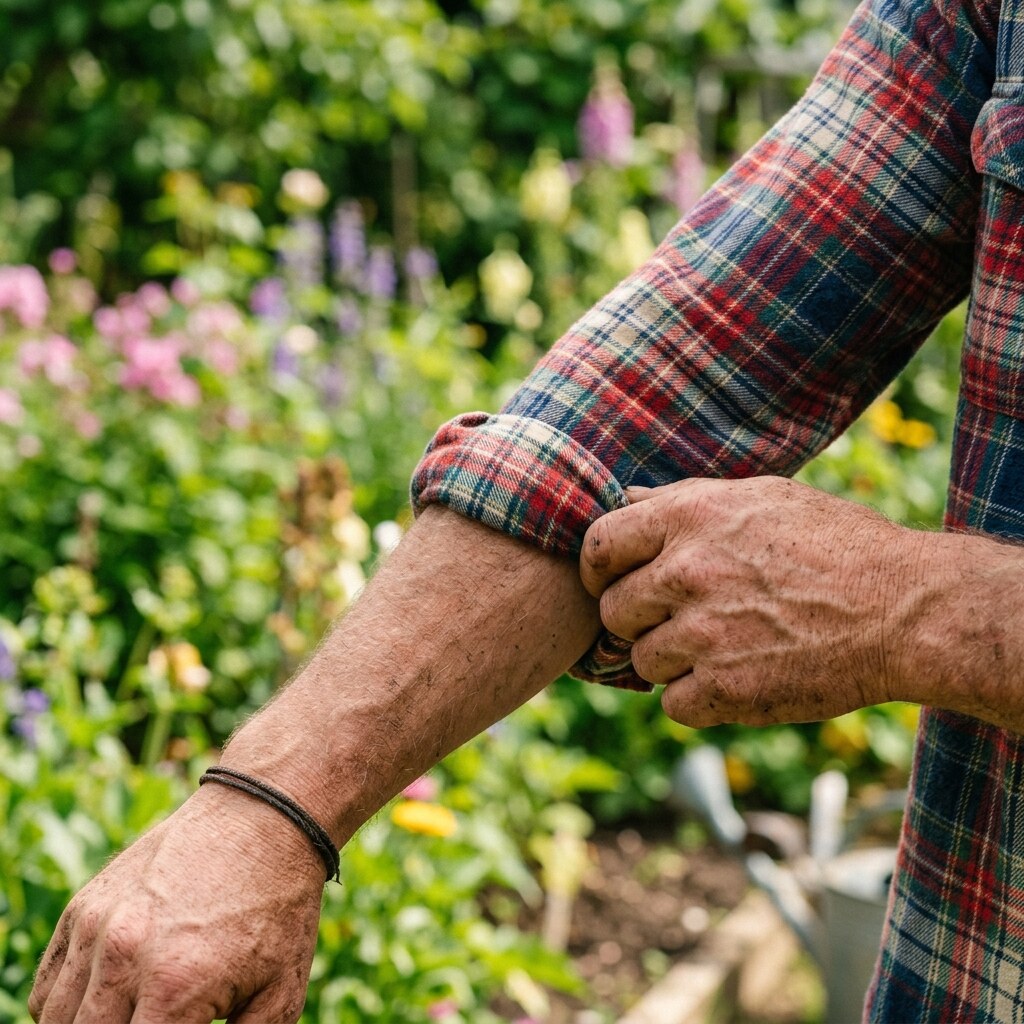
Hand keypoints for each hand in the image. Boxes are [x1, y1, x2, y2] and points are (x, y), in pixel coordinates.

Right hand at [28, 784, 323, 1023]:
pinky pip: (48, 988)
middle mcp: (124, 957)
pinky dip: (65, 1009)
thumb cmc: (279, 907)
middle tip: (159, 1022)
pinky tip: (105, 1006)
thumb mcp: (281, 993)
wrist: (264, 818)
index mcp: (174, 987)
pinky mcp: (84, 907)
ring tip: (134, 1016)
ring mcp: (97, 928)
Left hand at [580, 476, 928, 726]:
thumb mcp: (760, 497)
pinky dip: (698, 698)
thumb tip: (627, 498)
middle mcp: (686, 573)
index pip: (598, 545)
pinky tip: (738, 676)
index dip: (599, 570)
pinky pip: (673, 704)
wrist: (905, 611)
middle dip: (638, 619)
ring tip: (725, 646)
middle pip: (614, 610)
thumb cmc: (836, 545)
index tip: (613, 584)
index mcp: (689, 517)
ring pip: (642, 661)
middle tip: (680, 620)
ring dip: (673, 660)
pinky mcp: (725, 691)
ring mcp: (703, 635)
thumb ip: (684, 499)